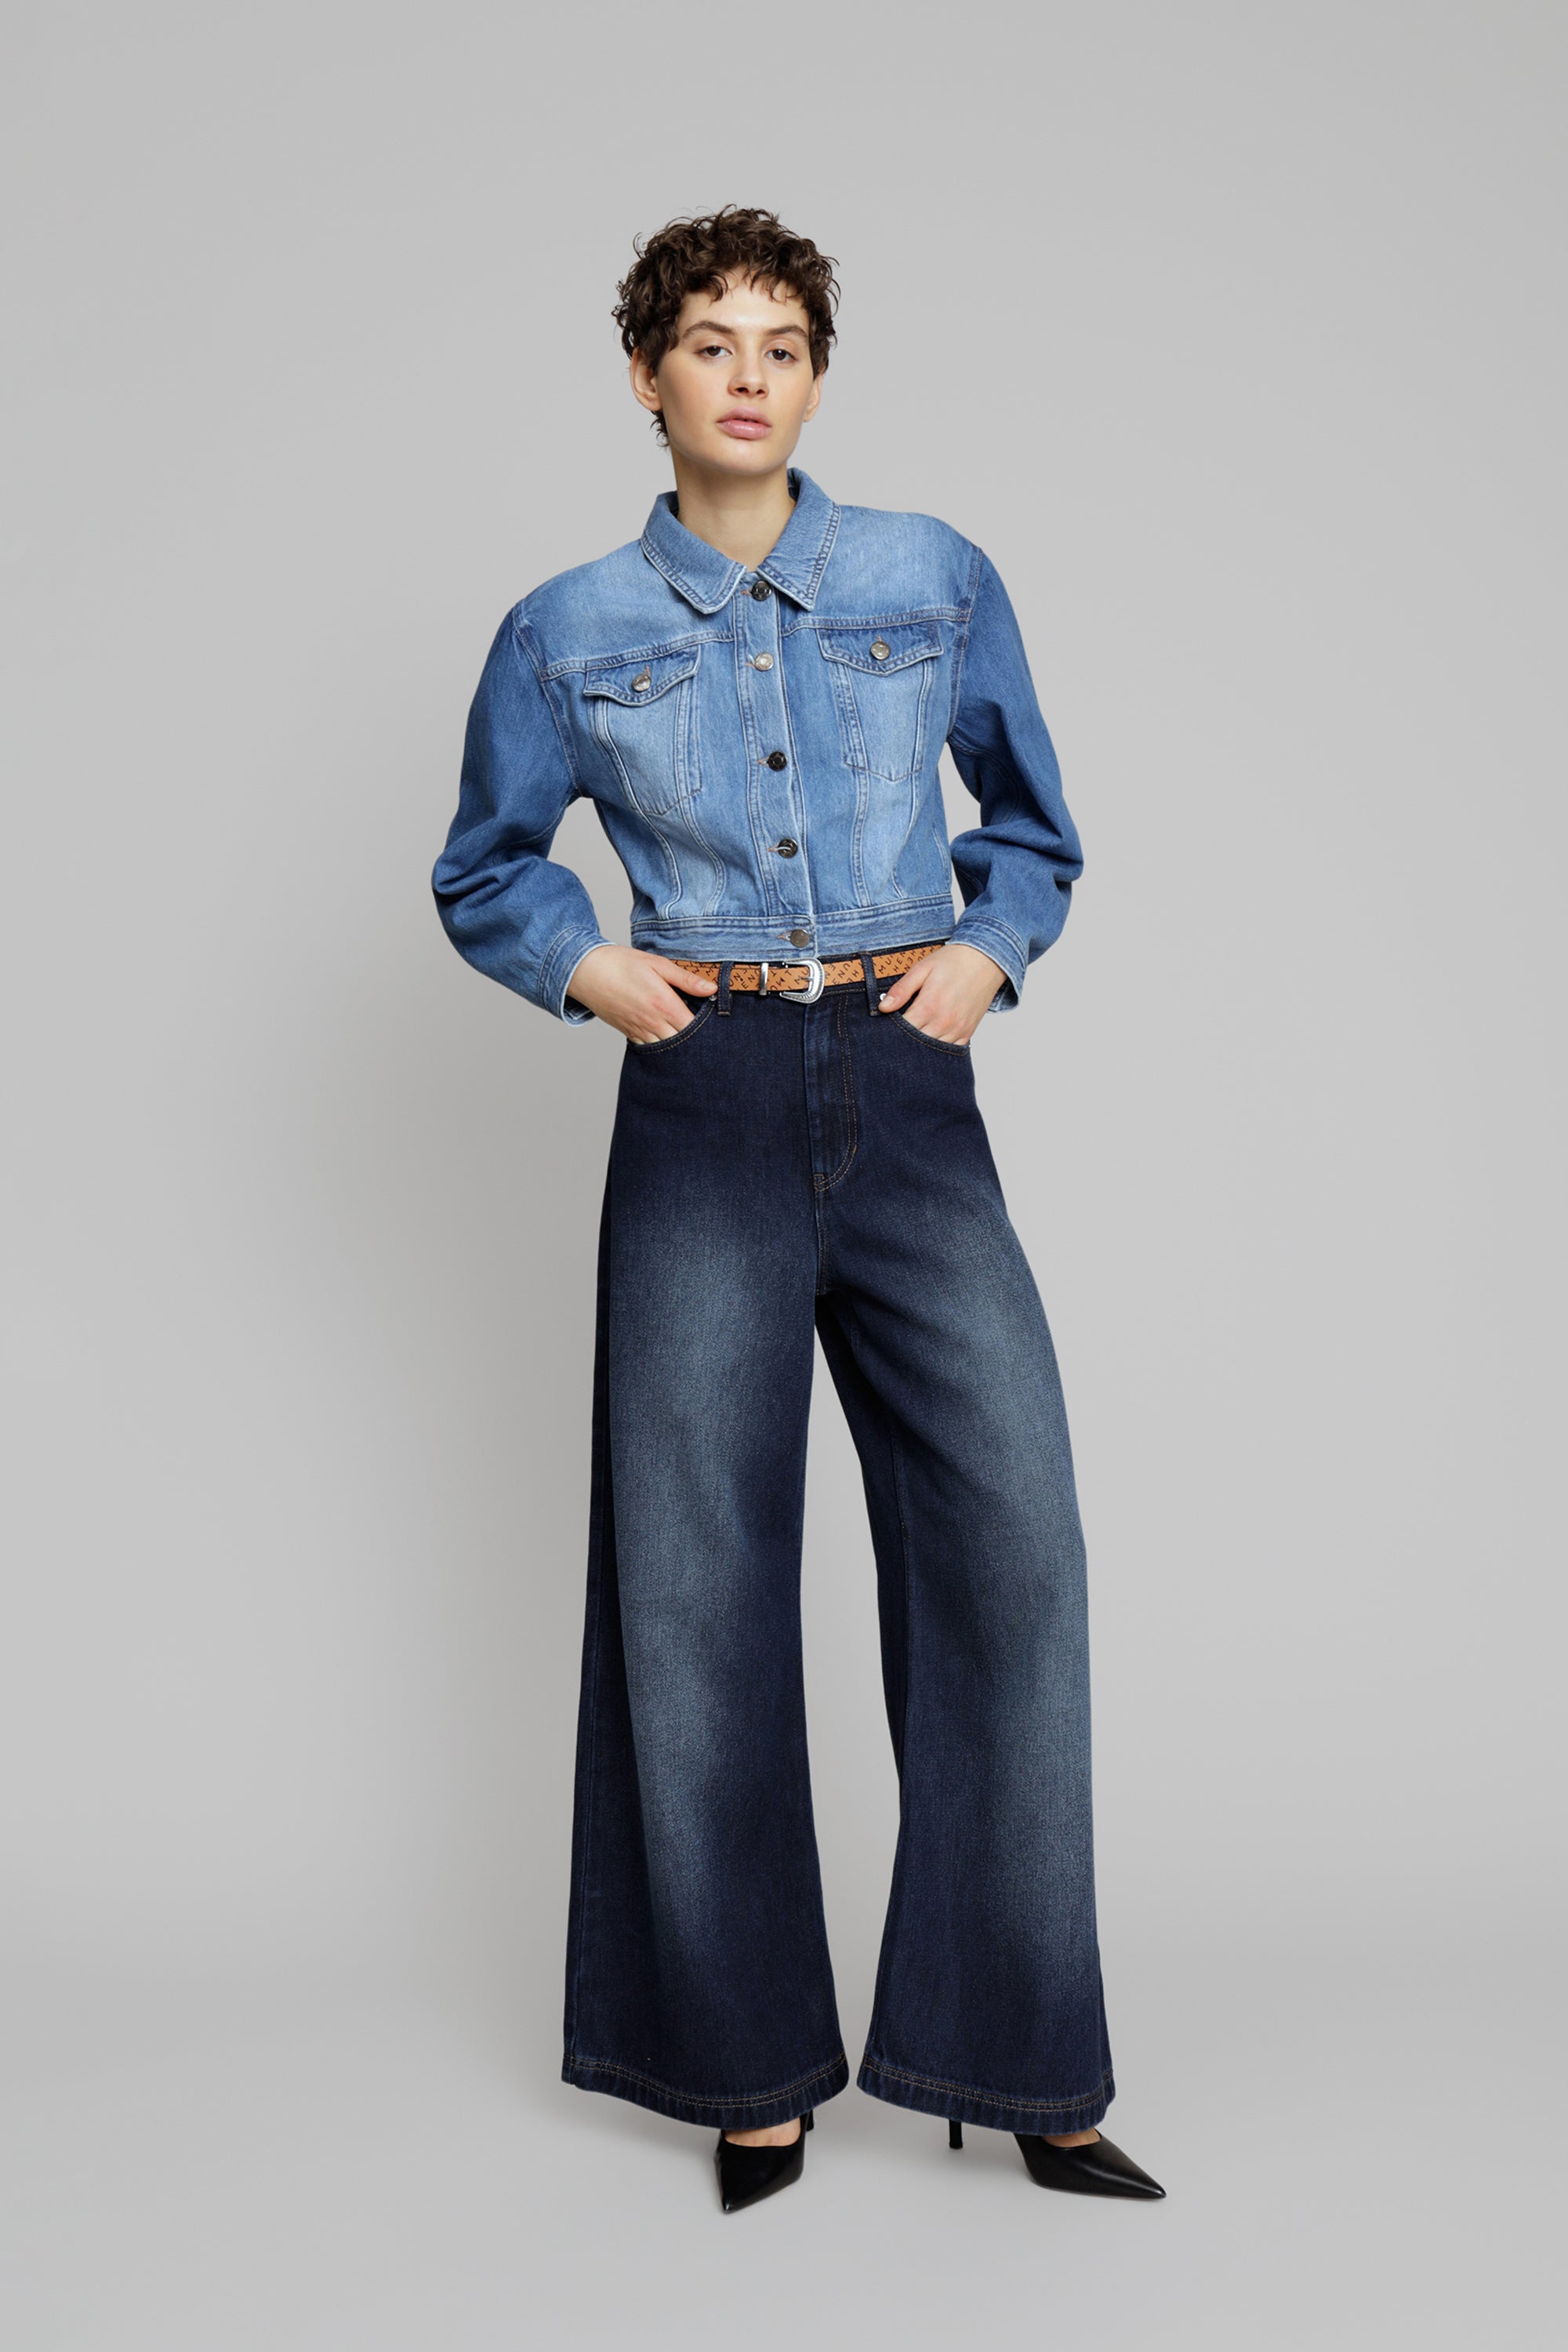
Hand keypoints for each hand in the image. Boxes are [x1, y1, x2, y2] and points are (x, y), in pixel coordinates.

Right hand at [566, 944, 715, 1041]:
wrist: (586, 972)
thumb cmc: (621, 964)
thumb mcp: (657, 964)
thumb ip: (685, 979)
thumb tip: (712, 989)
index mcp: (663, 1004)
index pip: (694, 1027)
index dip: (708, 1030)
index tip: (718, 1027)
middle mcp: (653, 1022)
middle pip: (683, 1043)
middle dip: (697, 1043)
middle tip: (710, 1042)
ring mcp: (639, 1031)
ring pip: (667, 1050)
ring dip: (680, 1049)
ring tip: (694, 1046)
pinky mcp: (629, 1034)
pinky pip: (650, 1049)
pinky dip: (662, 1049)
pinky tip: (671, 1044)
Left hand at [875, 941, 1005, 1042]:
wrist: (986, 959)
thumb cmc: (953, 961)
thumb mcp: (922, 969)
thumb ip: (902, 989)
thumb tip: (883, 1007)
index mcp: (929, 1006)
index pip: (903, 1030)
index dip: (891, 1031)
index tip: (885, 1028)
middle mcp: (944, 1021)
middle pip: (916, 1044)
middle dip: (904, 1041)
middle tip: (895, 1037)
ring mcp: (958, 1029)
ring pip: (933, 1050)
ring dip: (921, 1047)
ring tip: (913, 1039)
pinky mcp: (968, 1032)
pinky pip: (951, 1050)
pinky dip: (939, 1049)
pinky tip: (931, 1041)